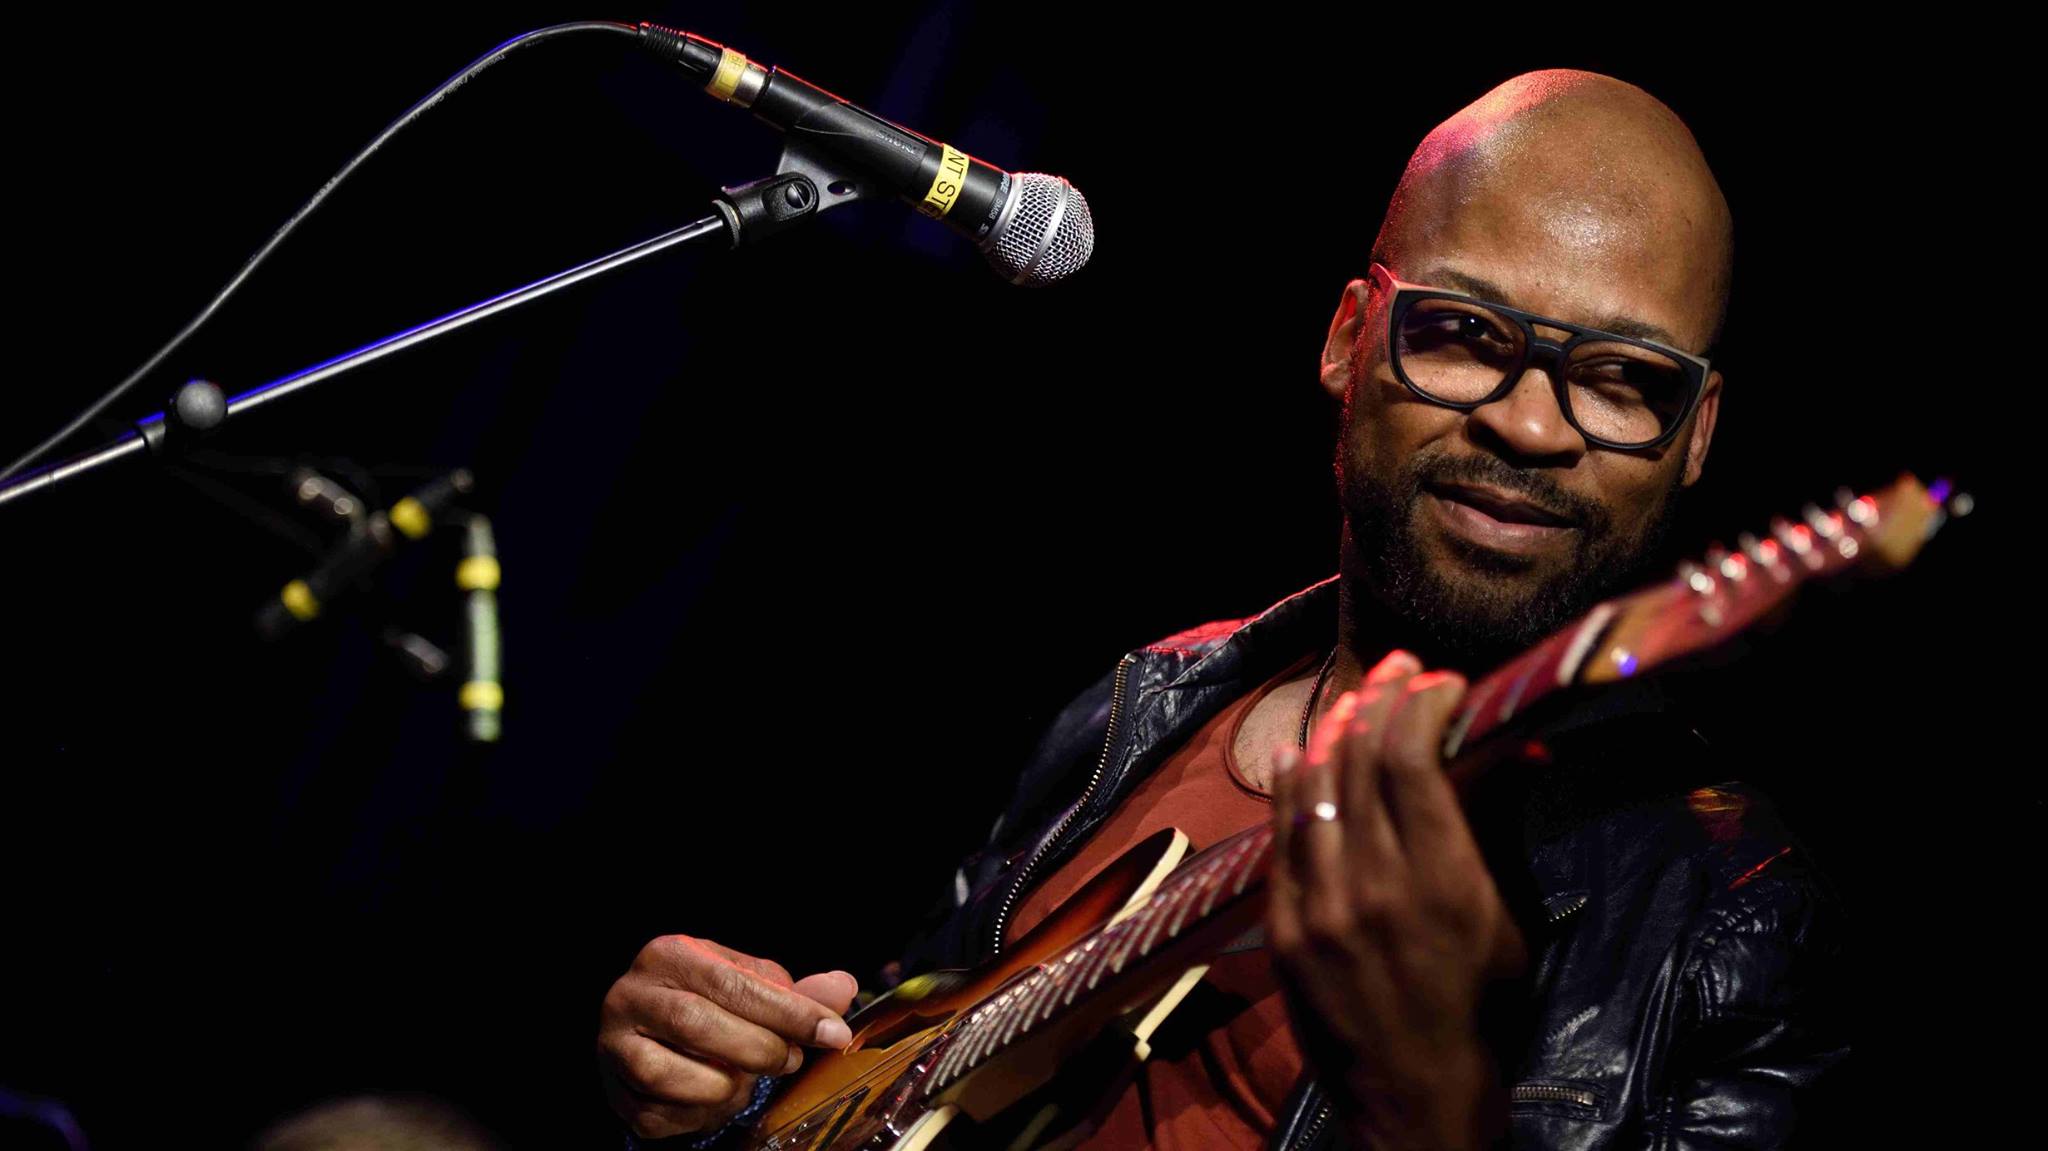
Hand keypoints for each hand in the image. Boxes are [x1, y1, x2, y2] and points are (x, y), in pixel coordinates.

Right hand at [597, 934, 859, 1139]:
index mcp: (669, 955)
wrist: (649, 1029)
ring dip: (726, 1086)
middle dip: (759, 1049)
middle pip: (698, 1025)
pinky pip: (660, 1114)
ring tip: (746, 1079)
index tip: (832, 1032)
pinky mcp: (614, 1092)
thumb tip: (842, 988)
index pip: (732, 982)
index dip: (788, 1012)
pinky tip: (716, 1097)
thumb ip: (795, 992)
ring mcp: (613, 1045)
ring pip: (673, 1076)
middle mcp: (631, 995)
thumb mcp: (748, 983)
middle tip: (791, 1059)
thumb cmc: (707, 1001)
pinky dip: (700, 1114)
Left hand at [1265, 649, 1526, 1150]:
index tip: (1441, 683)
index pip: (1415, 759)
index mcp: (1443, 882)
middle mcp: (1375, 885)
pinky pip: (1279, 839)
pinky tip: (1300, 756)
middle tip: (1398, 670)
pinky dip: (1290, 789)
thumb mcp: (1504, 918)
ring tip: (1354, 701)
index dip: (1423, 705)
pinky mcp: (1284, 929)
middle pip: (1363, 762)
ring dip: (1335, 733)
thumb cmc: (1476, 1004)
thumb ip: (1498, 828)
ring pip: (1316, 790)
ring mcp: (1321, 907)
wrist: (1412, 1090)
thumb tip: (1522, 745)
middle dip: (1382, 701)